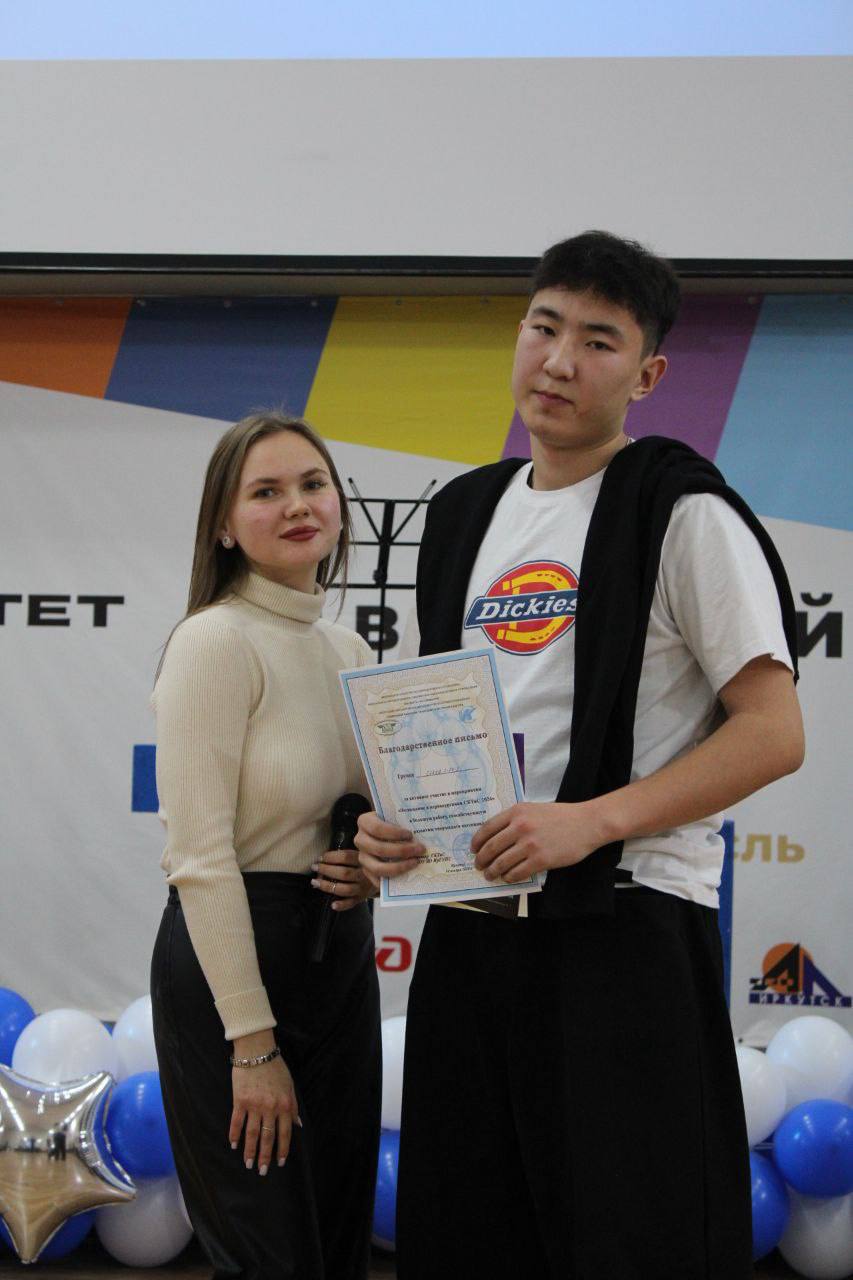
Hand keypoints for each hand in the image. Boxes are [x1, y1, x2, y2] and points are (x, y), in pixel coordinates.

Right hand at [229, 1035, 300, 1174]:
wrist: (257, 1050)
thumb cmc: (276, 1067)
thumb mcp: (290, 1085)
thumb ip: (293, 1106)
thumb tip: (298, 1125)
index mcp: (284, 1104)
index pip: (284, 1133)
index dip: (282, 1150)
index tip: (280, 1162)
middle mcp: (270, 1107)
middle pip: (267, 1137)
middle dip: (265, 1156)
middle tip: (262, 1171)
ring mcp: (254, 1105)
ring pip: (252, 1134)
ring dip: (250, 1151)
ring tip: (248, 1164)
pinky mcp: (240, 1100)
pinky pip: (237, 1122)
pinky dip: (235, 1134)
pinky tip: (234, 1145)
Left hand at [311, 846, 376, 911]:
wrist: (386, 877)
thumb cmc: (367, 863)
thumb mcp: (362, 854)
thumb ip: (348, 854)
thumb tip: (324, 857)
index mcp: (364, 860)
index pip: (346, 857)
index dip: (331, 857)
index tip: (321, 857)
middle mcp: (364, 875)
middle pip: (344, 873)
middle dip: (326, 870)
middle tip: (315, 867)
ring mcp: (363, 888)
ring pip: (345, 889)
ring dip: (327, 886)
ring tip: (315, 882)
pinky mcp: (361, 898)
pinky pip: (351, 903)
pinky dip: (342, 905)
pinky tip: (332, 904)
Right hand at [355, 811, 425, 890]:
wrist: (384, 834)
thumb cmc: (393, 823)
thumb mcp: (395, 816)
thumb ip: (404, 819)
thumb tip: (422, 827)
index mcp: (365, 822)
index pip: (377, 828)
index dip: (394, 833)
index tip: (410, 834)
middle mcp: (360, 840)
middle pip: (379, 849)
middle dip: (402, 851)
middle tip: (420, 849)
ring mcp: (362, 857)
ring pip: (378, 868)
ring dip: (399, 867)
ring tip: (416, 862)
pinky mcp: (366, 871)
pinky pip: (378, 879)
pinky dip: (392, 880)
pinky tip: (407, 876)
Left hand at [472, 801, 609, 883]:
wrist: (587, 823)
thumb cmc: (562, 816)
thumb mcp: (534, 809)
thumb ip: (516, 819)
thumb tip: (496, 837)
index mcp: (517, 812)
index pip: (487, 828)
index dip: (477, 842)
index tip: (473, 849)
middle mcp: (520, 827)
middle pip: (491, 847)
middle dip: (481, 859)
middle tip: (478, 866)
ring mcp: (530, 844)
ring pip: (501, 863)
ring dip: (492, 871)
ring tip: (490, 875)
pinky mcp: (541, 860)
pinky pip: (518, 873)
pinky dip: (509, 877)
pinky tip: (508, 878)